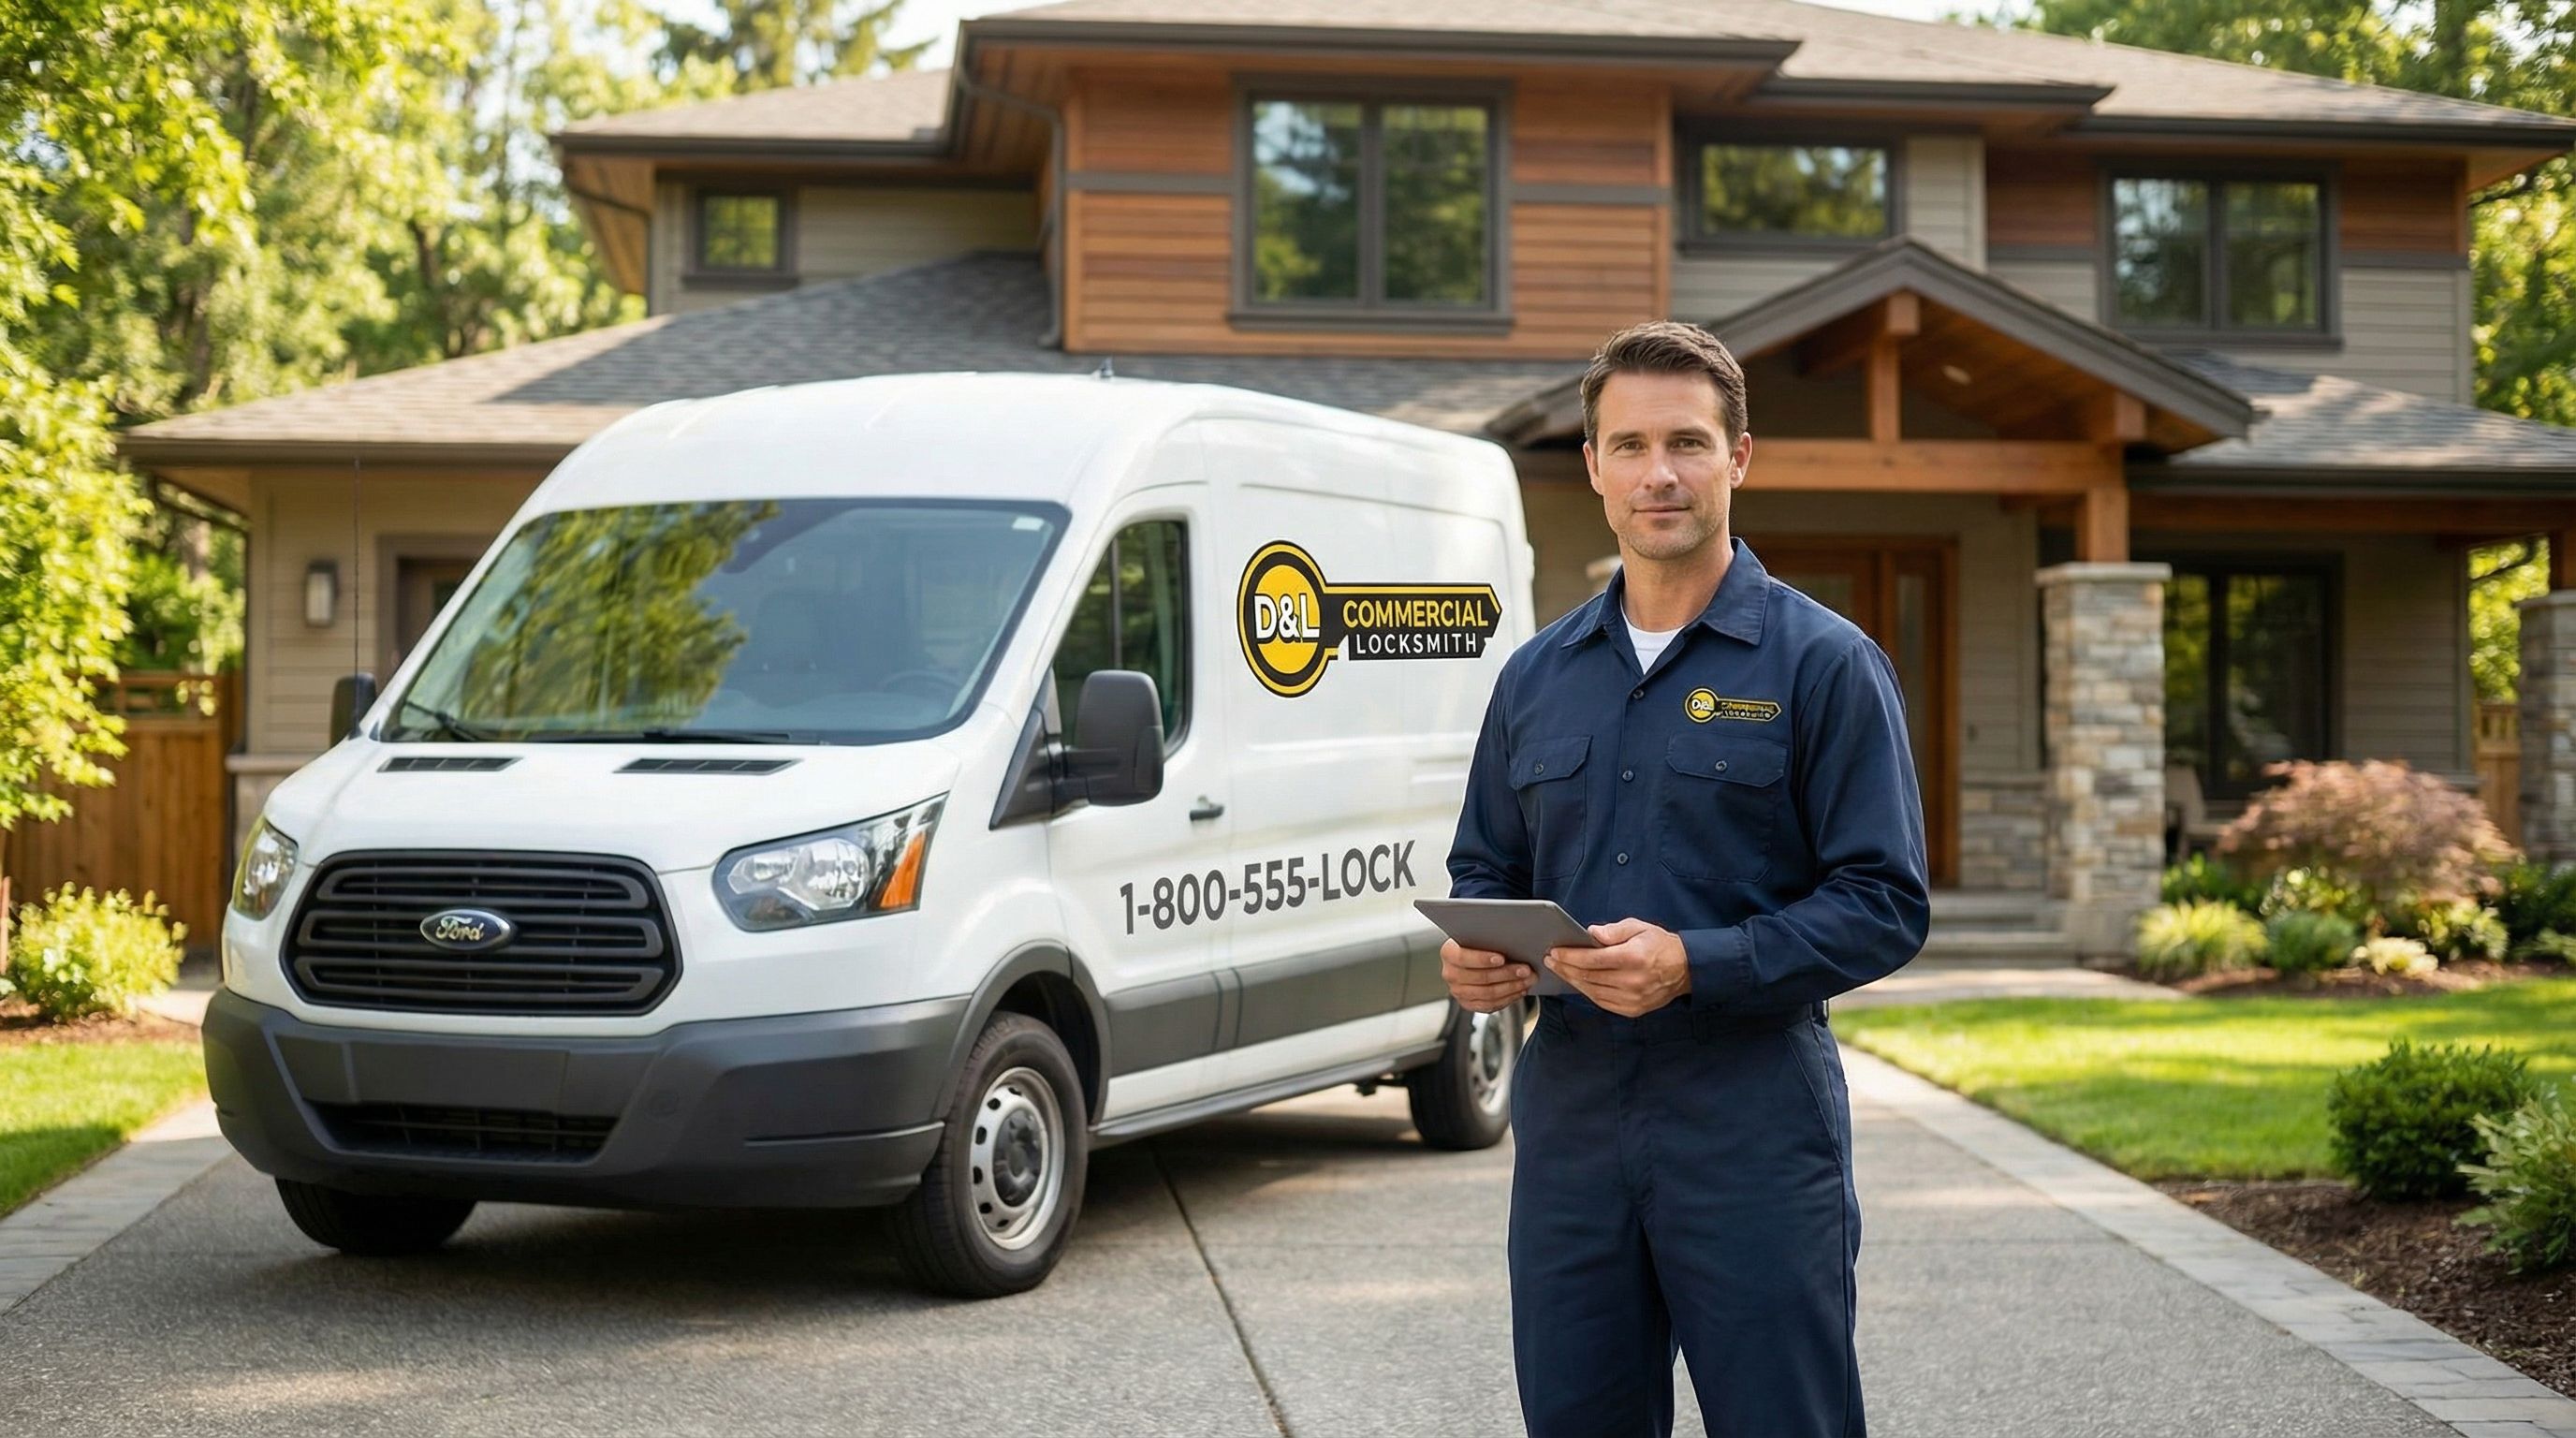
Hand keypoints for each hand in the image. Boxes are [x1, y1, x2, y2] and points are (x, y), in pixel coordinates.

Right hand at [1441, 937, 1532, 1012]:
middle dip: (1506, 974)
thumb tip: (1513, 941)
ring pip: (1487, 994)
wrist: (1474, 958)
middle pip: (1480, 978)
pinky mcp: (1468, 1004)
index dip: (1482, 959)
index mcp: (1449, 953)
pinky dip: (1508, 998)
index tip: (1502, 958)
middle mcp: (1450, 974)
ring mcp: (1458, 991)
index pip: (1462, 957)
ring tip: (1528, 980)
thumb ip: (1491, 938)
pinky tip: (1520, 990)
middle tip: (1525, 970)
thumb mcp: (1482, 936)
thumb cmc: (1480, 944)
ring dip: (1511, 987)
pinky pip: (1490, 1005)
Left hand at [1546, 918, 1690, 1017]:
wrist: (1685, 969)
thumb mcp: (1639, 927)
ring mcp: (1633, 999)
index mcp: (1633, 958)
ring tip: (1560, 970)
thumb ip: (1614, 930)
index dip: (1570, 956)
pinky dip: (1587, 992)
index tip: (1555, 952)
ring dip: (1573, 981)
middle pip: (1589, 977)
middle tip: (1550, 960)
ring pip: (1593, 992)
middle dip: (1565, 968)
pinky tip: (1578, 982)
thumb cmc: (1659, 945)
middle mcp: (1632, 981)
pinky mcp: (1633, 1010)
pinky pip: (1602, 1002)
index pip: (1592, 960)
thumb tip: (1590, 933)